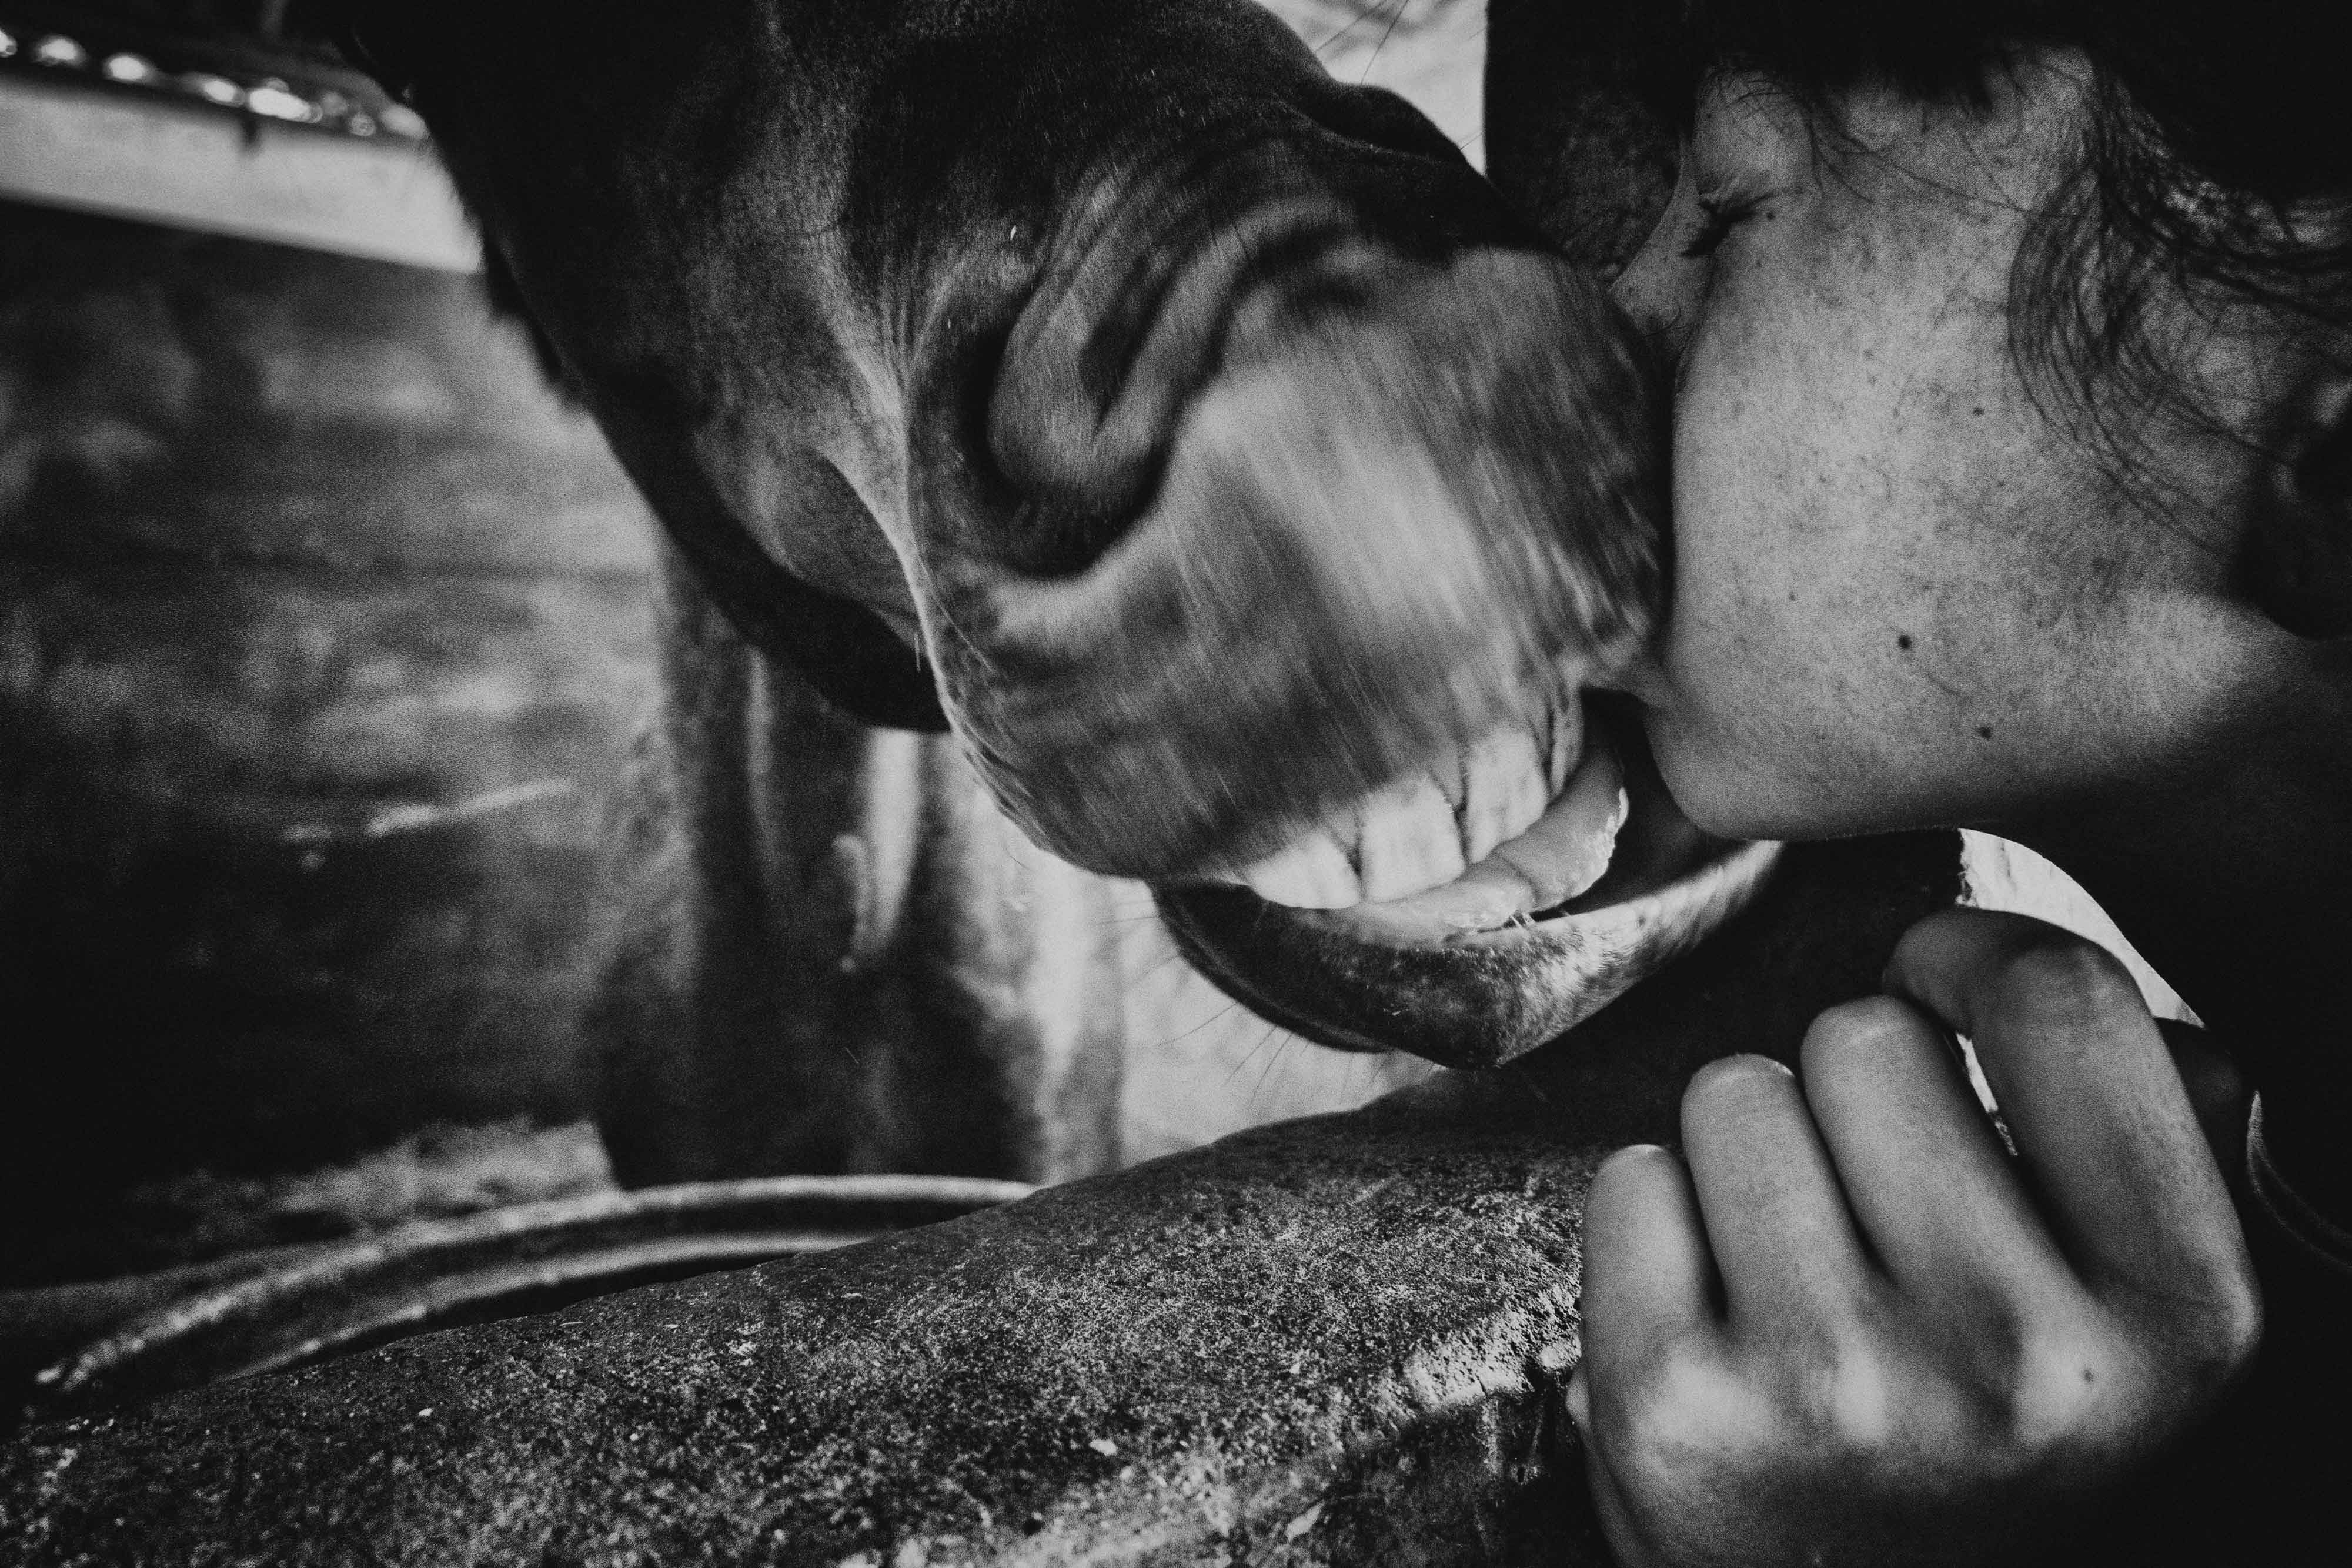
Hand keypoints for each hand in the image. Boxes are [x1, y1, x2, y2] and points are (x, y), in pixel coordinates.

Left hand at [1566, 909, 2259, 1566]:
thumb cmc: (1983, 1419)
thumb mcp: (2132, 1311)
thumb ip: (2150, 1139)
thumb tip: (2102, 1006)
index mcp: (2179, 1313)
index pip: (2064, 1001)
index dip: (1973, 957)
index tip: (1943, 991)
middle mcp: (2020, 1359)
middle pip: (1862, 1037)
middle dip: (1849, 1088)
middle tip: (1871, 1206)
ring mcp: (1837, 1384)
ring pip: (1734, 1093)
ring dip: (1749, 1148)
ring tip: (1796, 1264)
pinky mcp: (1676, 1404)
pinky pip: (1632, 1178)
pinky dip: (1656, 1224)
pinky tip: (1712, 1311)